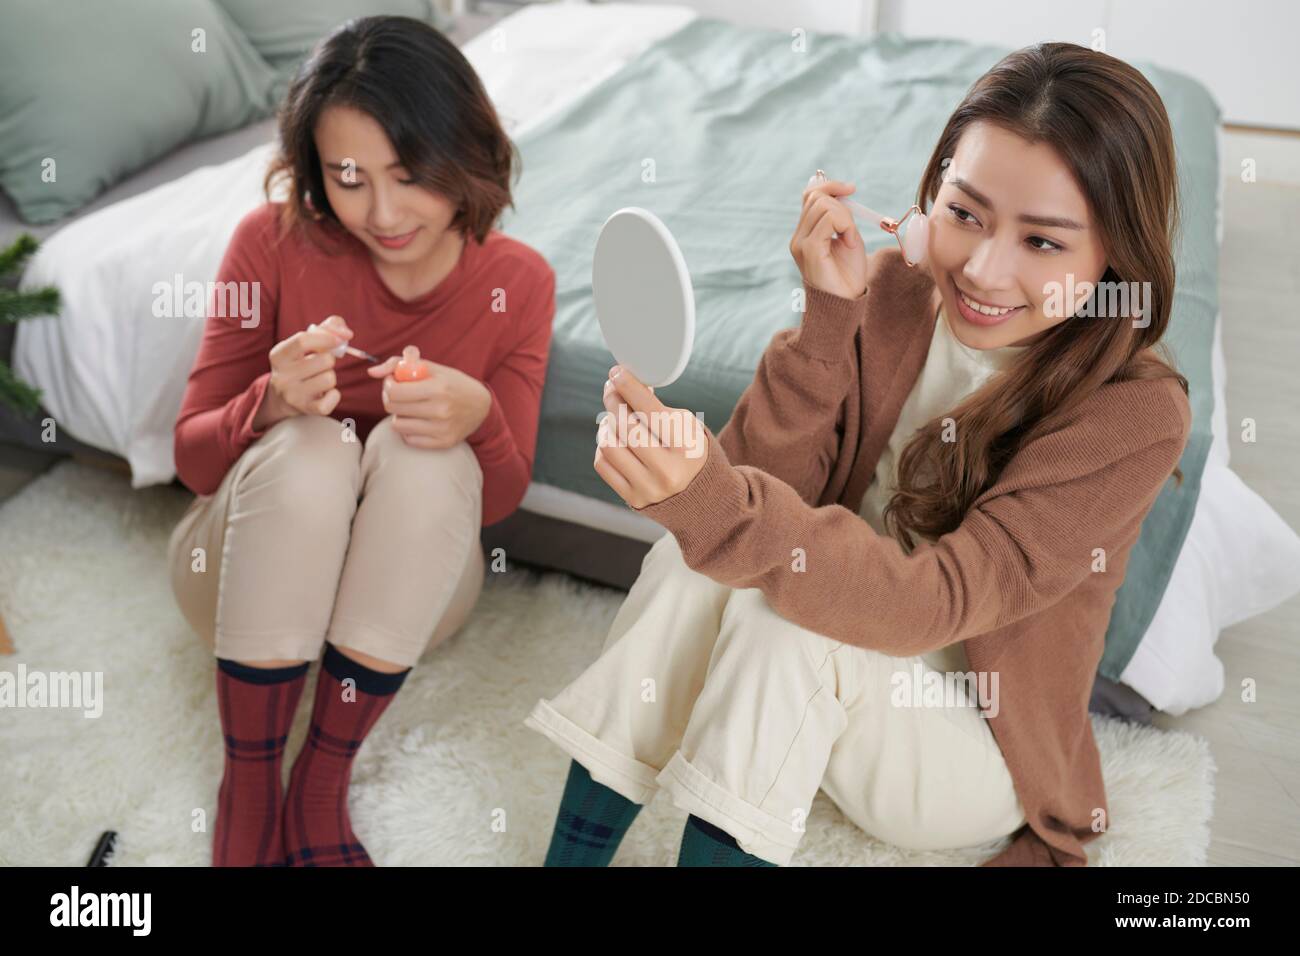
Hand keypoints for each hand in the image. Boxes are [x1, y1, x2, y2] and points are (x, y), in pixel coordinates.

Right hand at [265, 313, 353, 417]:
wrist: (283, 397)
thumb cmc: (301, 362)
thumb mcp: (306, 342)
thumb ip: (328, 327)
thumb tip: (347, 333)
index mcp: (279, 355)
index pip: (303, 340)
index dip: (326, 337)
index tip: (338, 340)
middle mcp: (282, 376)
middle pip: (324, 360)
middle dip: (330, 360)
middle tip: (321, 364)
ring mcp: (292, 394)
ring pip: (330, 379)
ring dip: (330, 377)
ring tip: (319, 378)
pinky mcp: (306, 409)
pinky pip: (332, 398)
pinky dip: (334, 395)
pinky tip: (325, 393)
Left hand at [367, 344, 491, 447]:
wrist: (481, 407)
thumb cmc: (452, 383)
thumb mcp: (431, 367)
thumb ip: (399, 363)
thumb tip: (371, 372)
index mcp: (438, 388)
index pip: (394, 392)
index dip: (388, 385)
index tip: (393, 382)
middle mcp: (440, 410)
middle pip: (392, 408)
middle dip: (390, 398)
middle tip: (398, 394)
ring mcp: (442, 429)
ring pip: (398, 425)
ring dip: (399, 415)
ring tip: (411, 408)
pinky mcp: (442, 443)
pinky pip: (409, 439)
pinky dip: (409, 429)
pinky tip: (419, 420)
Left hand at [594, 364, 707, 508]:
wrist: (700, 495)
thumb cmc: (689, 450)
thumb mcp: (686, 425)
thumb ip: (657, 407)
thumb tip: (624, 385)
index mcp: (685, 447)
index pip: (649, 410)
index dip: (629, 386)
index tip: (617, 372)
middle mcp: (666, 470)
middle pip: (624, 425)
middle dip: (613, 401)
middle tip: (612, 389)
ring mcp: (648, 487)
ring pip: (609, 444)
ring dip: (606, 425)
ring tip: (613, 418)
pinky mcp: (633, 498)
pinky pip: (603, 464)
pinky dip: (604, 446)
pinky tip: (613, 439)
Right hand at [790, 177, 868, 299]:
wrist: (845, 303)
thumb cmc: (848, 275)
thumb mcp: (846, 237)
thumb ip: (840, 217)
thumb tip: (841, 191)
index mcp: (804, 233)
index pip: (810, 195)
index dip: (830, 186)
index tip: (851, 189)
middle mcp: (798, 237)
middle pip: (817, 197)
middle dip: (842, 205)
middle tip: (852, 230)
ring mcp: (800, 243)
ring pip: (823, 205)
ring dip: (846, 218)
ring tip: (851, 240)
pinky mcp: (809, 250)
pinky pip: (829, 220)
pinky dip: (846, 226)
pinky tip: (850, 243)